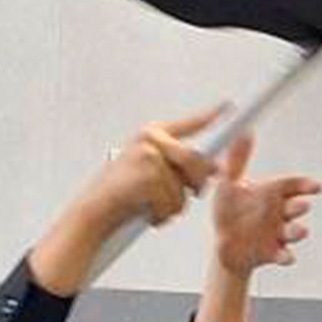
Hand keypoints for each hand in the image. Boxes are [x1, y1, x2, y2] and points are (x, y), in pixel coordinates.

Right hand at [80, 104, 225, 232]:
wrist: (93, 212)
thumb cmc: (120, 196)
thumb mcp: (149, 173)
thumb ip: (179, 167)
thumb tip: (215, 169)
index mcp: (151, 135)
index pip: (189, 124)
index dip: (210, 115)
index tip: (228, 106)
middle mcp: (150, 139)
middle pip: (196, 160)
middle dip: (198, 182)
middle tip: (195, 193)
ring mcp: (149, 156)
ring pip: (184, 187)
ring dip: (174, 206)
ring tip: (152, 207)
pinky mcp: (148, 175)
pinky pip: (173, 202)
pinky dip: (163, 215)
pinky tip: (145, 214)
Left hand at [204, 135, 321, 276]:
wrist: (224, 245)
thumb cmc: (230, 212)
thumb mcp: (228, 184)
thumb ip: (236, 160)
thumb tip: (241, 132)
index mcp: (271, 194)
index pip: (293, 186)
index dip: (306, 185)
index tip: (316, 186)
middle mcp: (278, 213)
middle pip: (295, 207)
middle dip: (300, 206)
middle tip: (302, 205)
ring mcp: (277, 234)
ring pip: (293, 231)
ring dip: (298, 231)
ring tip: (300, 230)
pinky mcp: (272, 253)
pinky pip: (284, 255)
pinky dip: (287, 256)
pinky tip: (287, 256)